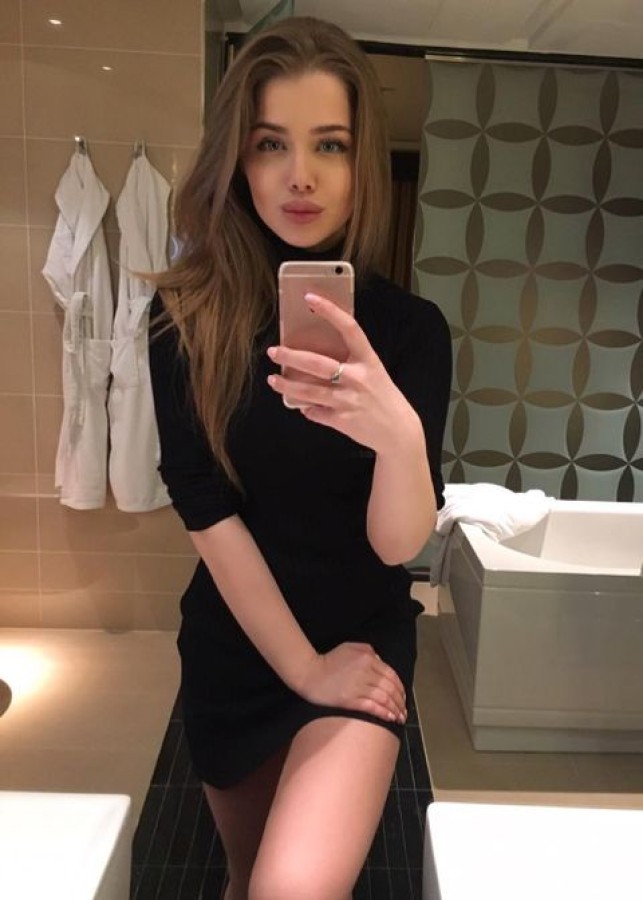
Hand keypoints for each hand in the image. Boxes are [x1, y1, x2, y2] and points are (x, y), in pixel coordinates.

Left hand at [267, 292, 420, 454]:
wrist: (398, 431)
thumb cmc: (383, 397)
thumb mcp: (373, 372)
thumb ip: (351, 362)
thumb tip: (316, 355)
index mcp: (368, 360)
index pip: (349, 328)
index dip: (330, 311)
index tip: (310, 298)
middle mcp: (358, 378)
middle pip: (317, 363)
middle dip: (291, 356)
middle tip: (273, 351)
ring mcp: (349, 400)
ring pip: (309, 391)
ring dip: (287, 385)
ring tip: (273, 379)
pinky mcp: (342, 421)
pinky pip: (315, 413)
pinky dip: (306, 409)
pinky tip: (301, 406)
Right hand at [295, 642, 406, 723]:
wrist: (310, 673)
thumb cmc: (330, 660)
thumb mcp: (350, 647)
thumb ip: (369, 651)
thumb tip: (381, 662)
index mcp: (367, 658)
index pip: (390, 674)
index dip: (400, 687)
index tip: (403, 696)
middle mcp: (366, 672)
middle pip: (389, 688)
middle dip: (400, 701)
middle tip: (404, 710)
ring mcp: (358, 687)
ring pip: (383, 699)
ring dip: (395, 709)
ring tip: (400, 718)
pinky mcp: (351, 700)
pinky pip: (372, 707)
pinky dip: (383, 713)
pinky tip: (390, 718)